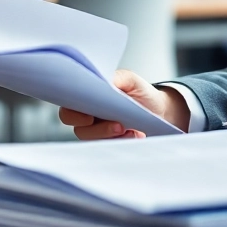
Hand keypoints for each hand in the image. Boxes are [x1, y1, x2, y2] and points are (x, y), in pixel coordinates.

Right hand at [58, 70, 190, 138]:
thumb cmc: (139, 92)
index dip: (74, 115)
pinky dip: (121, 142)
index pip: (68, 109)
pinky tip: (134, 134)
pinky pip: (109, 147)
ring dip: (111, 136)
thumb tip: (105, 81)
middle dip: (98, 130)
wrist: (157, 108)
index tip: (90, 116)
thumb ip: (115, 78)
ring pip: (94, 141)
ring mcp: (98, 132)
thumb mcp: (129, 79)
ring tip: (127, 128)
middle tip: (117, 125)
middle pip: (79, 129)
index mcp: (87, 98)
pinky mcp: (110, 143)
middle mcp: (88, 117)